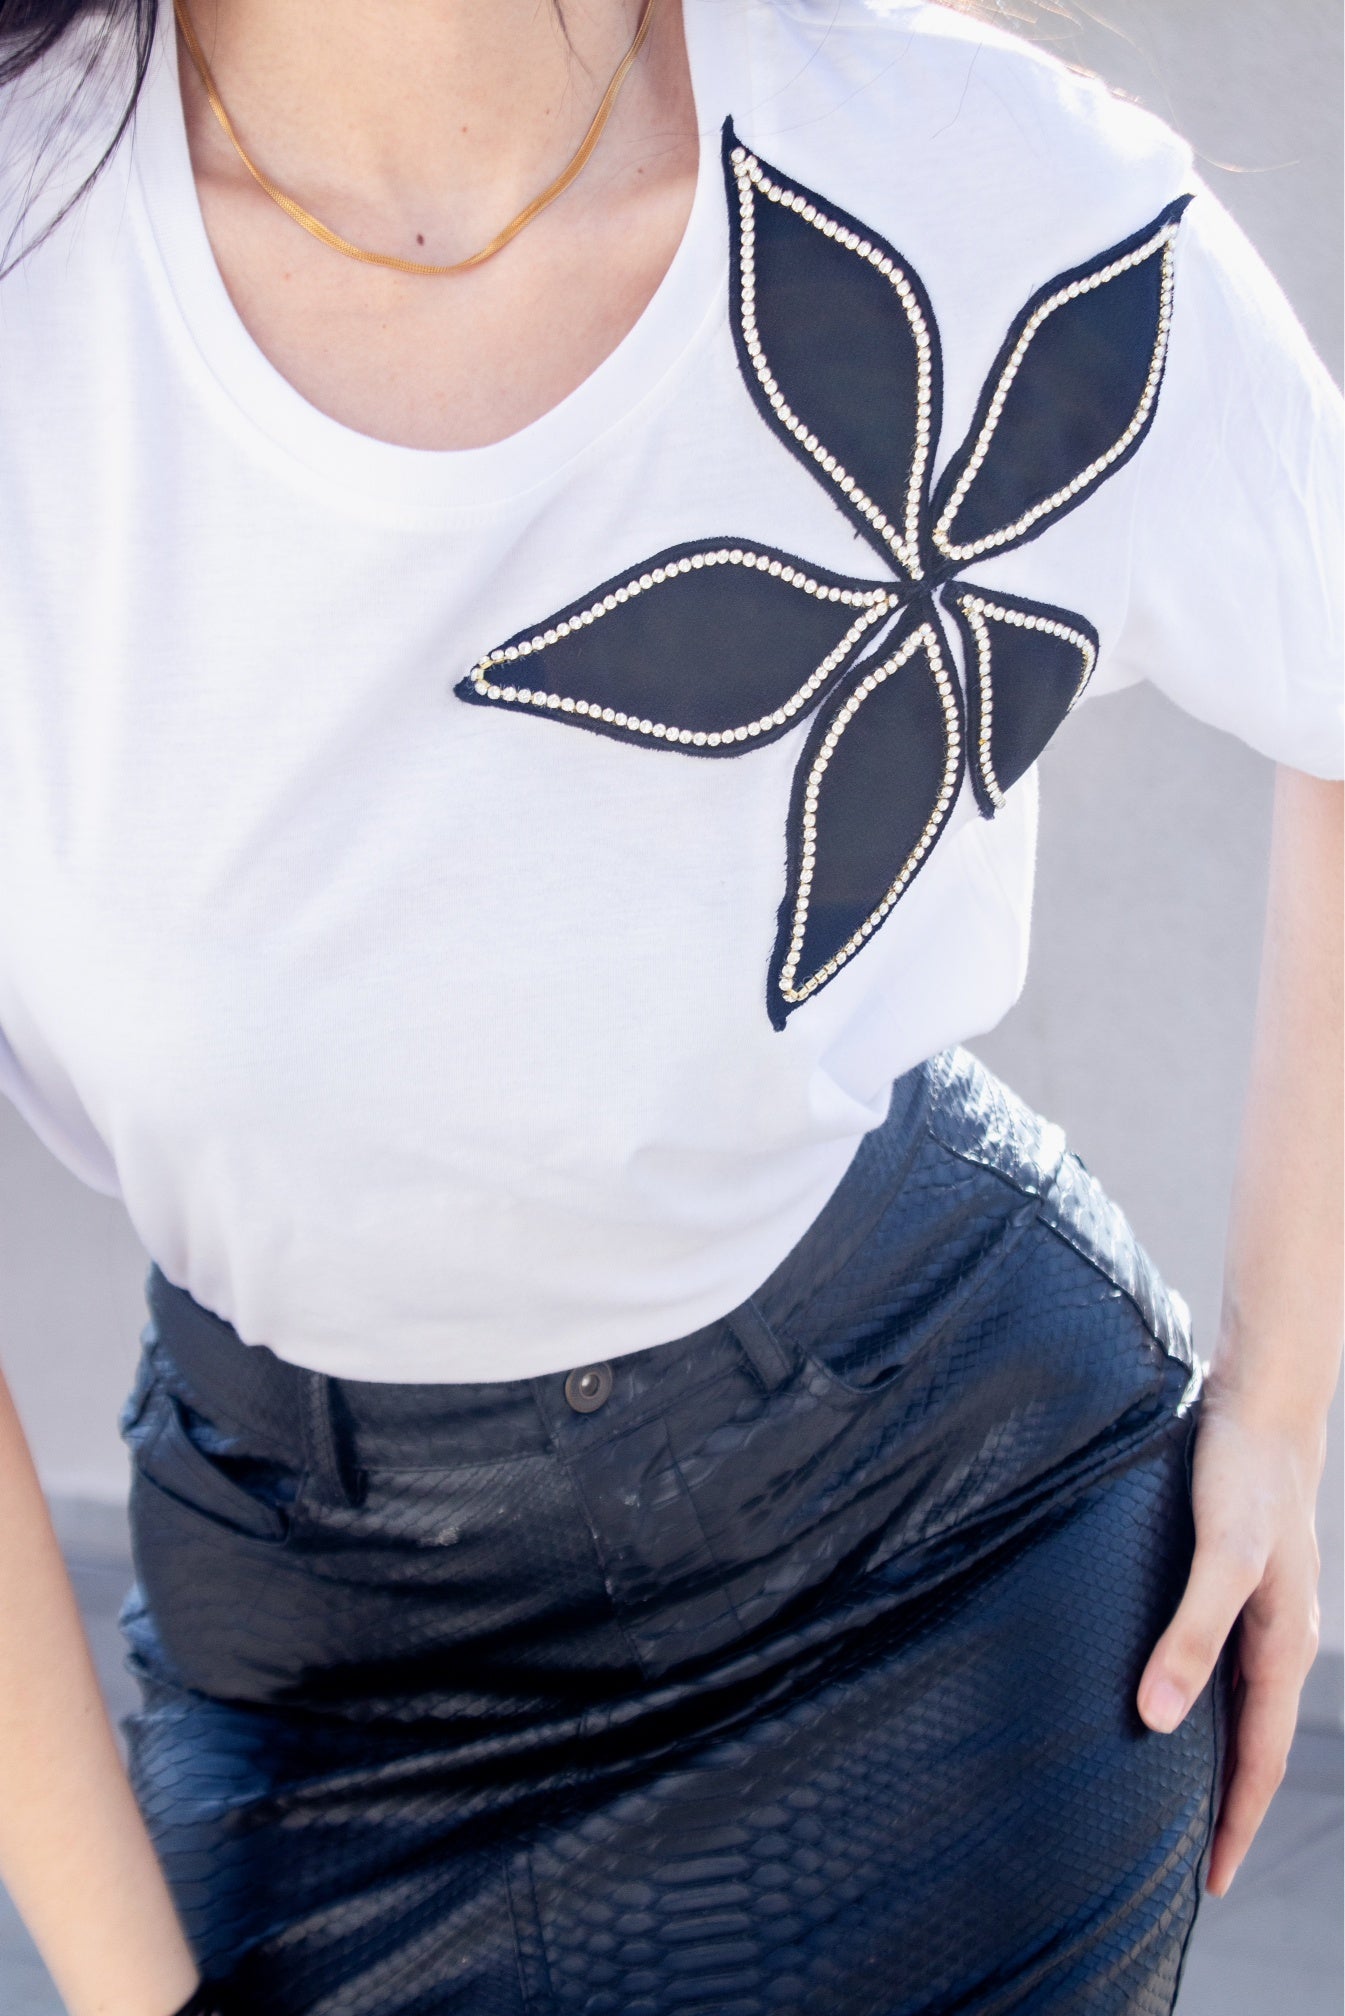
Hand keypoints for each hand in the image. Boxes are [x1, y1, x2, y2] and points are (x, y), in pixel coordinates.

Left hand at [1135, 1381, 1325, 1897]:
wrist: (1262, 1408)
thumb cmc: (1243, 1476)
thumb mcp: (1222, 1556)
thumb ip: (1192, 1633)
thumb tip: (1155, 1717)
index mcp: (1282, 1648)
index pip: (1261, 1760)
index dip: (1236, 1822)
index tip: (1213, 1882)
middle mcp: (1277, 1640)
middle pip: (1255, 1744)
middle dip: (1228, 1807)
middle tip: (1193, 1865)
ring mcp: (1260, 1614)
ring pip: (1240, 1707)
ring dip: (1217, 1758)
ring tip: (1178, 1801)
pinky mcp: (1236, 1584)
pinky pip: (1224, 1666)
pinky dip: (1206, 1703)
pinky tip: (1169, 1700)